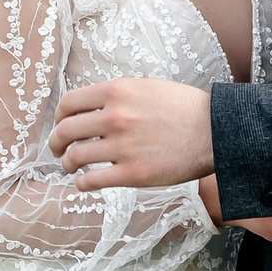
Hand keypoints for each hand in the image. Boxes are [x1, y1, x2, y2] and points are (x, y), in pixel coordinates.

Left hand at [48, 78, 214, 189]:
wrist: (216, 131)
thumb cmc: (184, 108)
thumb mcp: (146, 87)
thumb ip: (117, 95)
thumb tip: (91, 107)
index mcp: (117, 91)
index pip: (69, 103)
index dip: (59, 116)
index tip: (60, 124)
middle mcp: (115, 117)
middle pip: (65, 131)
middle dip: (55, 142)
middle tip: (56, 149)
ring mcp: (123, 146)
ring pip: (75, 156)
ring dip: (67, 163)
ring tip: (70, 166)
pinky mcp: (132, 174)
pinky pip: (92, 180)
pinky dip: (81, 182)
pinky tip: (83, 182)